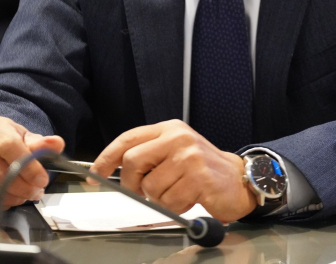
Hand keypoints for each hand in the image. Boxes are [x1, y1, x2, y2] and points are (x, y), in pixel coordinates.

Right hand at [0, 116, 65, 212]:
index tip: (42, 180)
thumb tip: (56, 144)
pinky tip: (8, 199)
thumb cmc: (8, 141)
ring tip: (24, 196)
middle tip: (36, 192)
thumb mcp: (26, 138)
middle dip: (22, 187)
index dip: (27, 167)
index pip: (10, 147)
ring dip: (10, 197)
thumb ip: (42, 143)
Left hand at [91, 119, 255, 222]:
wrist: (238, 178)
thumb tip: (115, 170)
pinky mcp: (199, 177)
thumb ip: (150, 154)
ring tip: (179, 191)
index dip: (107, 157)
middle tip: (145, 192)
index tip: (96, 174)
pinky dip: (176, 206)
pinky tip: (190, 197)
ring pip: (151, 187)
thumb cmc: (202, 168)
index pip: (128, 139)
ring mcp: (189, 157)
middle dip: (133, 183)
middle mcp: (178, 138)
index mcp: (169, 129)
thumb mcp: (176, 151)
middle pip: (133, 162)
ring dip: (160, 198)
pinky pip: (170, 201)